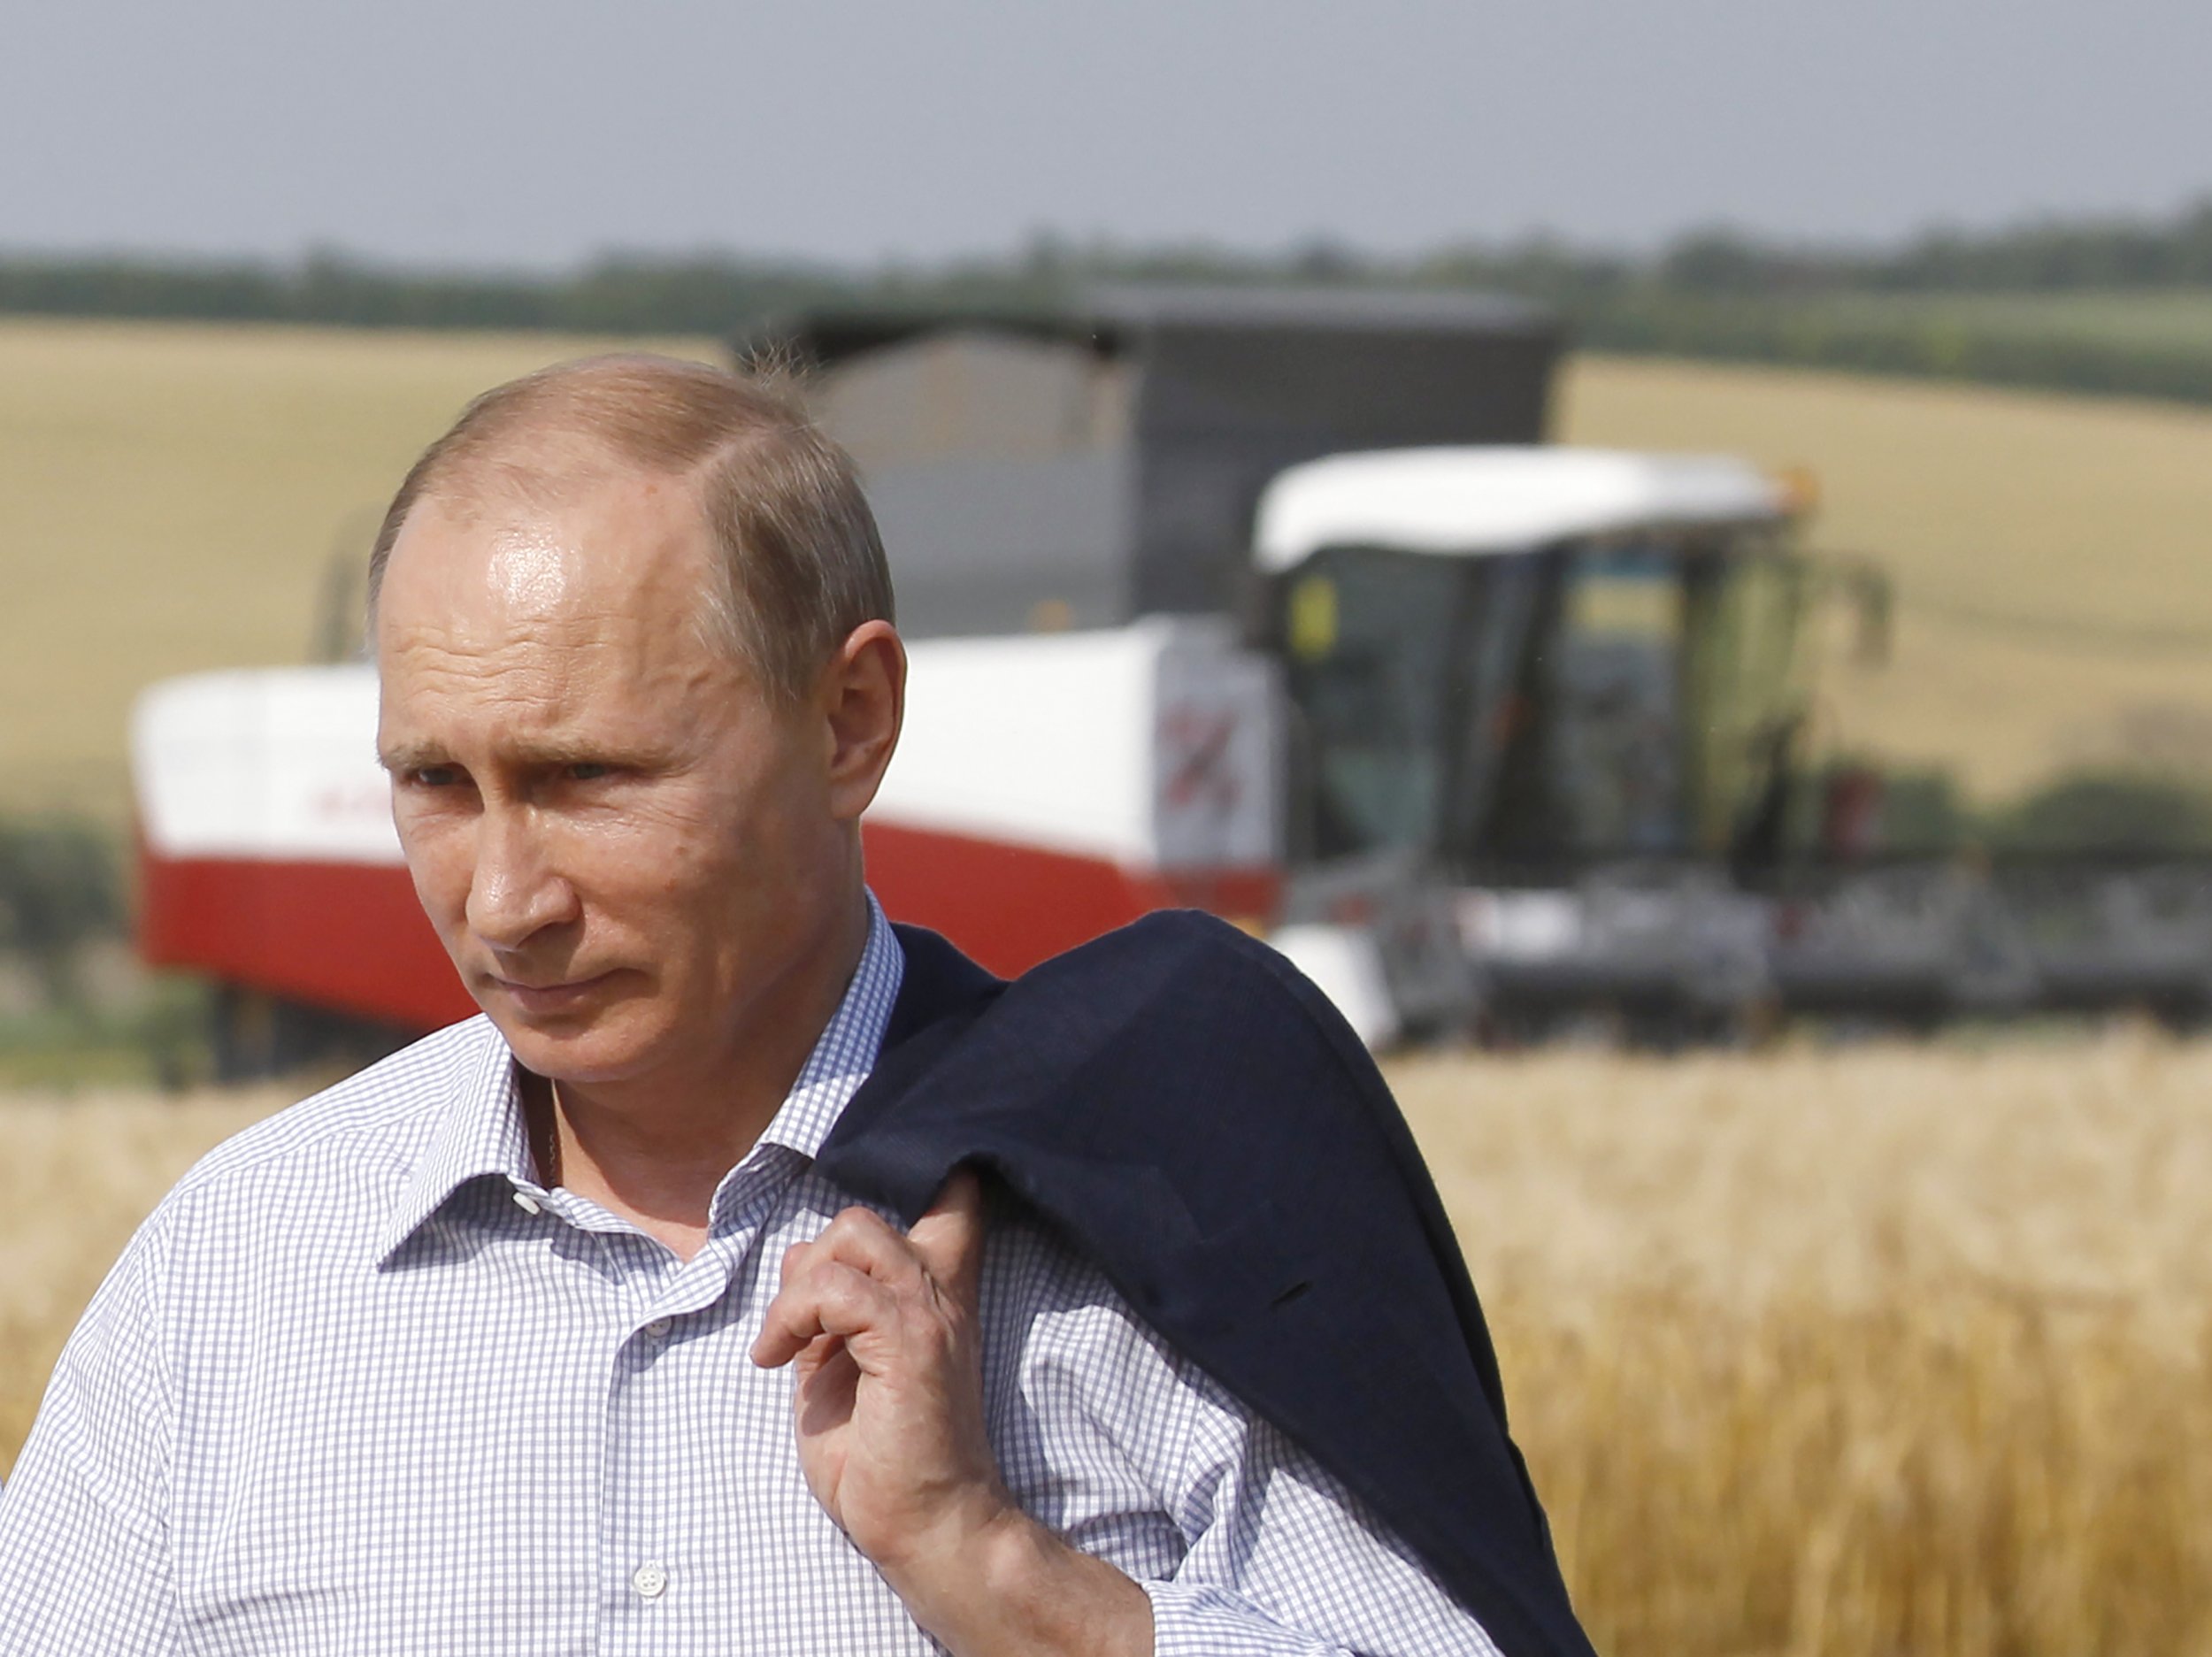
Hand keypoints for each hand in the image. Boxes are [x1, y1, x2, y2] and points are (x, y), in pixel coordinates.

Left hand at [750, 1171, 1007, 1576]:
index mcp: (935, 1295)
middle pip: (863, 1215)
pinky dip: (790, 1317)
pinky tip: (776, 1360)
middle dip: (808, 1259)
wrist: (928, 1527)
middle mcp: (940, 1292)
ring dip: (796, 1287)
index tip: (847, 1234)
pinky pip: (834, 1289)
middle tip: (795, 1325)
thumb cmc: (886, 1461)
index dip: (911, 1177)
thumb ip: (831, 1312)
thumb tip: (798, 1259)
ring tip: (785, 1344)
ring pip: (851, 1234)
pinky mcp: (907, 1343)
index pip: (953, 1197)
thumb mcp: (843, 1368)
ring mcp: (927, 1314)